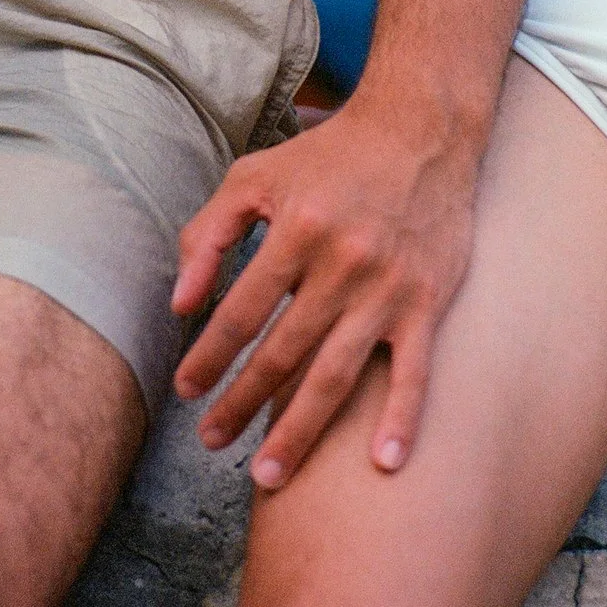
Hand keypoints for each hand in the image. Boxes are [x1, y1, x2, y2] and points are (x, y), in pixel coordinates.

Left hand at [170, 91, 480, 489]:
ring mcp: (387, 287)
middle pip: (282, 352)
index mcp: (296, 229)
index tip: (185, 392)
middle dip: (241, 404)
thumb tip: (179, 304)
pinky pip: (414, 371)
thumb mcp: (254, 176)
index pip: (240, 310)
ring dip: (300, 431)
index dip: (208, 356)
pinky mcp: (427, 302)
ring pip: (336, 374)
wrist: (419, 131)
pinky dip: (401, 418)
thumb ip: (208, 234)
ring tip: (268, 475)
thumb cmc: (327, 156)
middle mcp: (341, 262)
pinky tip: (382, 463)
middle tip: (211, 442)